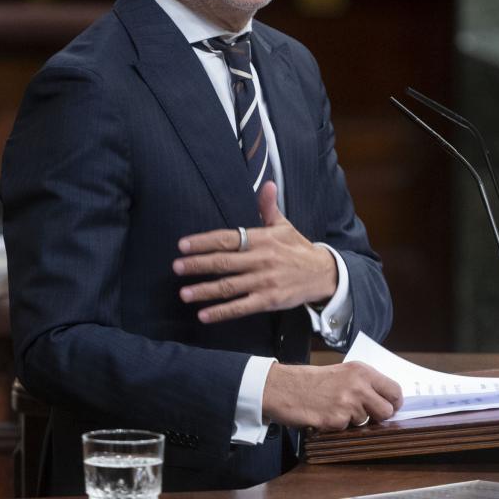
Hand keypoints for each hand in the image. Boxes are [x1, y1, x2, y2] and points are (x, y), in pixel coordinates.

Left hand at [173, 181, 337, 322]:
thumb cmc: (297, 248)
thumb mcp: (284, 226)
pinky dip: (222, 312)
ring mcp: (264, 282)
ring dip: (204, 291)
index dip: (204, 242)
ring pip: (229, 286)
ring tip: (184, 293)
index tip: (183, 245)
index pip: (227, 239)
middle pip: (223, 262)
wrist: (322, 274)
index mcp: (262, 240)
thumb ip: (268, 208)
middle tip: (176, 268)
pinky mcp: (268, 300)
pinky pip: (241, 307)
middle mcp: (261, 260)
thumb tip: (267, 184)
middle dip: (197, 265)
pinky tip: (204, 314)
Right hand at [262, 361, 402, 429]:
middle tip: (364, 413)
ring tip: (336, 409)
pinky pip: (347, 429)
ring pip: (366, 422)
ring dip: (354, 420)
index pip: (394, 390)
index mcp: (362, 371)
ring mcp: (348, 403)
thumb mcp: (344, 372)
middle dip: (377, 416)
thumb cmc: (314, 381)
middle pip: (387, 411)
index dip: (394, 402)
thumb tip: (387, 400)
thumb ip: (365, 383)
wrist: (286, 387)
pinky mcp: (336, 420)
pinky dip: (338, 426)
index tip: (390, 407)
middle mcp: (358, 386)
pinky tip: (327, 415)